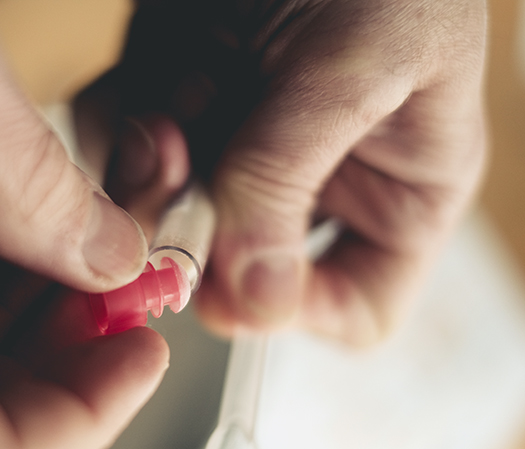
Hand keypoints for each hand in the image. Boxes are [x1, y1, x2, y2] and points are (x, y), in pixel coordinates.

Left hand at [76, 0, 487, 344]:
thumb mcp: (360, 61)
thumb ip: (296, 174)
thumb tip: (253, 297)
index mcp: (396, 192)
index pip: (355, 307)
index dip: (295, 311)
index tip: (242, 280)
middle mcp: (313, 185)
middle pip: (238, 270)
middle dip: (200, 233)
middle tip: (185, 174)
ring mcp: (241, 149)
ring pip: (172, 216)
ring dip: (157, 174)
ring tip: (182, 96)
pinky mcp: (185, 107)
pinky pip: (131, 155)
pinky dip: (129, 125)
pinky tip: (162, 76)